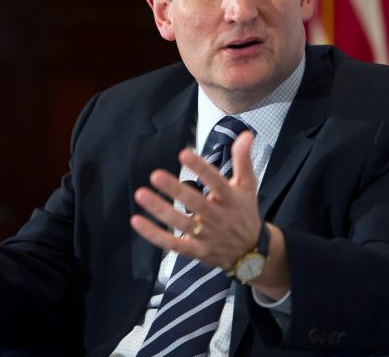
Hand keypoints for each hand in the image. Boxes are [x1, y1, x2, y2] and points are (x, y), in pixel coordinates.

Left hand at [130, 131, 261, 269]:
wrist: (251, 253)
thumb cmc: (244, 212)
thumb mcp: (248, 186)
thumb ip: (243, 160)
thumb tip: (245, 134)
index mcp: (231, 200)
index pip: (216, 182)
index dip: (201, 168)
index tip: (184, 153)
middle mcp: (219, 218)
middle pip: (196, 204)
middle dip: (176, 190)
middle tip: (155, 175)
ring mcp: (207, 236)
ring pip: (181, 223)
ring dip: (160, 210)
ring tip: (141, 193)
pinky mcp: (196, 251)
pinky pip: (173, 244)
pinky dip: (154, 235)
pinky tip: (137, 220)